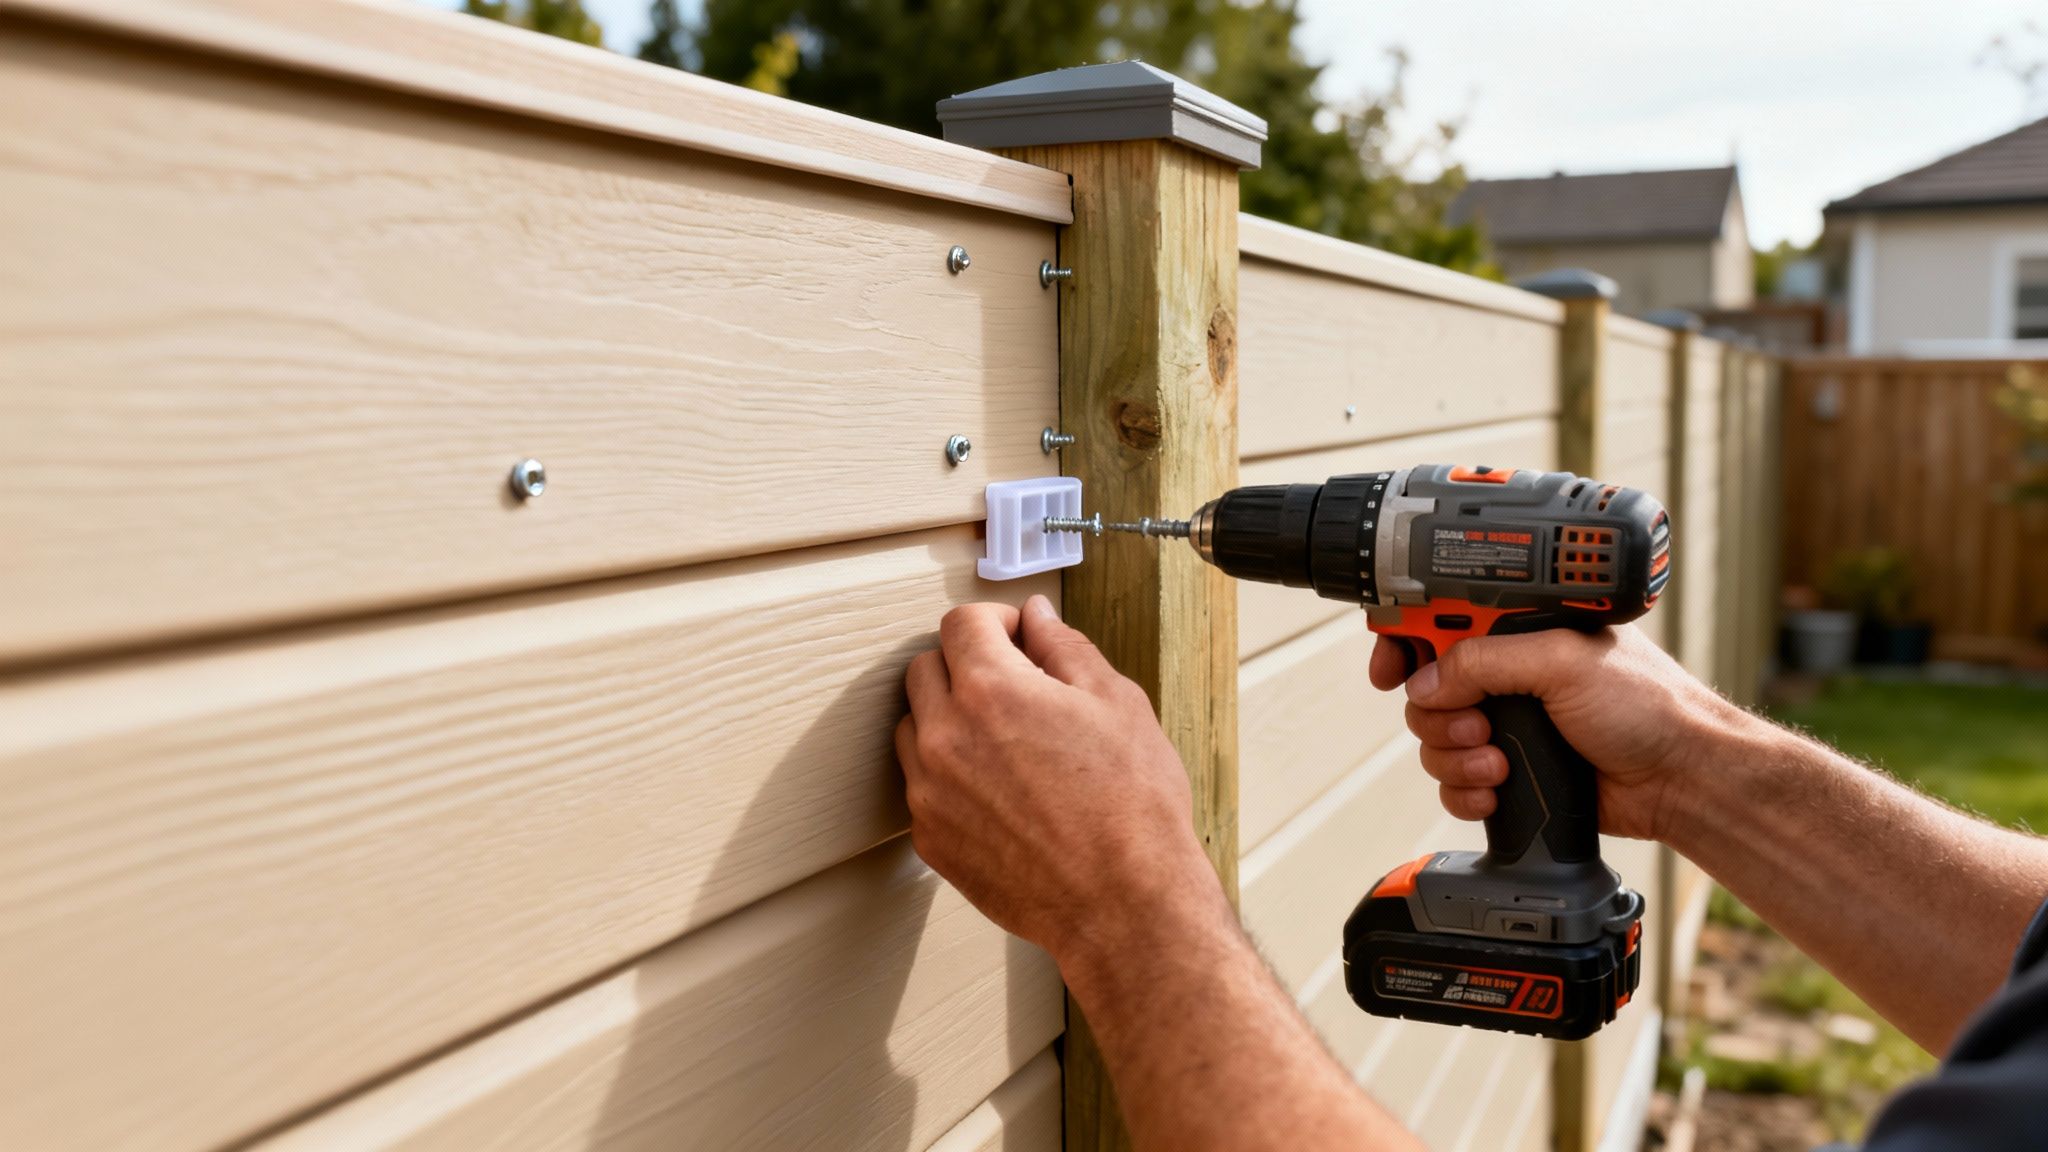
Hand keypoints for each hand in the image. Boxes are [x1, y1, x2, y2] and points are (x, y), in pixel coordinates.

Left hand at [896, 596, 1216, 962]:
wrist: (1123, 902)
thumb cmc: (1132, 805)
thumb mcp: (1116, 703)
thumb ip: (1065, 648)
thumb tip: (1036, 618)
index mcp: (991, 690)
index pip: (961, 623)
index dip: (996, 621)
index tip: (1019, 639)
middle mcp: (945, 737)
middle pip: (926, 669)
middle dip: (966, 665)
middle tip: (1015, 687)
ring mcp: (930, 792)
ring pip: (914, 728)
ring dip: (948, 719)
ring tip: (1006, 742)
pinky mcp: (930, 839)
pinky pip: (923, 786)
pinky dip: (950, 776)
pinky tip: (1002, 791)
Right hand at [1370, 624, 1751, 841]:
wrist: (1681, 779)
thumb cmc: (1648, 706)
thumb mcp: (1562, 661)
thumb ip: (1486, 661)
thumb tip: (1426, 680)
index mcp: (1519, 630)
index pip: (1439, 622)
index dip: (1404, 641)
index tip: (1389, 668)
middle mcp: (1509, 674)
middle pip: (1425, 688)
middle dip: (1439, 714)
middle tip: (1478, 725)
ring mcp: (1508, 725)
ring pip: (1435, 740)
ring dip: (1456, 757)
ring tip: (1499, 762)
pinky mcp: (1510, 773)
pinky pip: (1454, 784)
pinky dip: (1465, 791)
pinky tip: (1498, 790)